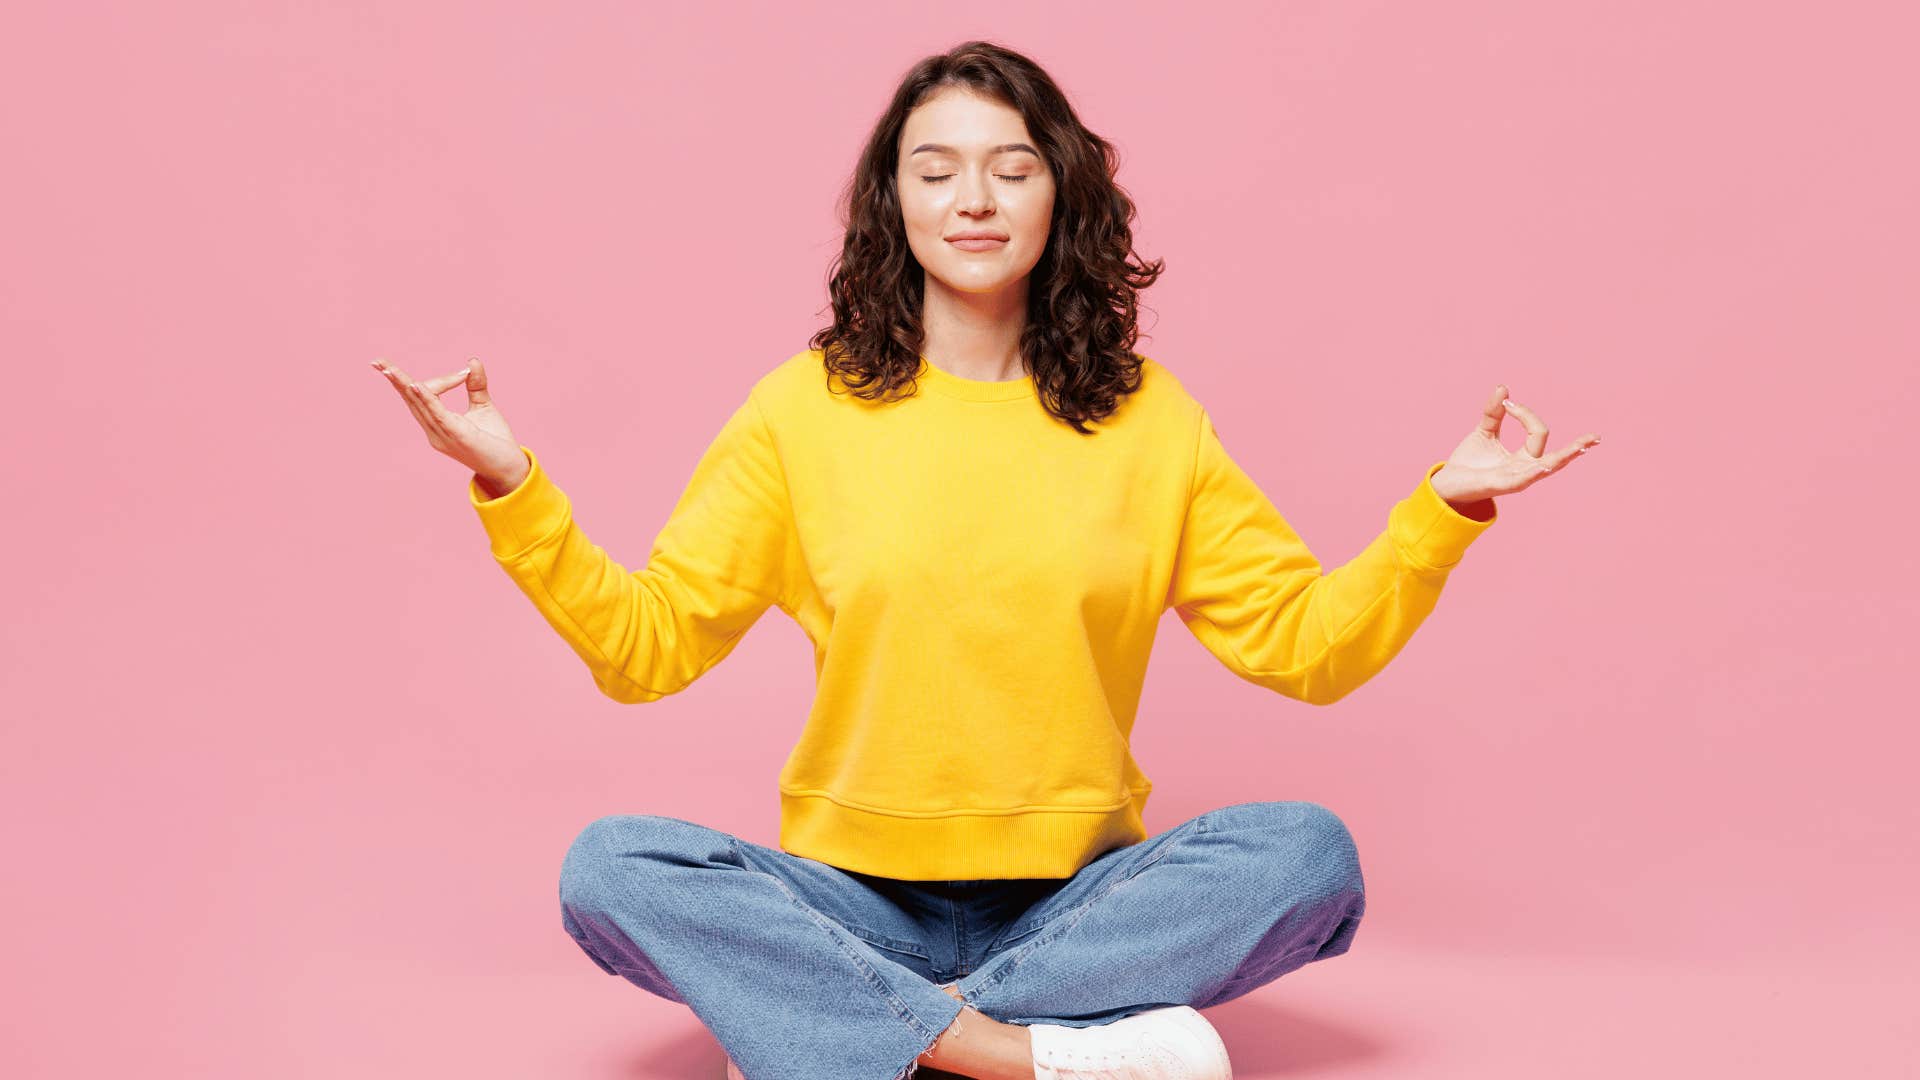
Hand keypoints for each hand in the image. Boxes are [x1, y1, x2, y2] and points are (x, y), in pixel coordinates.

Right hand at [370, 356, 527, 495]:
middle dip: (395, 380)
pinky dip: (426, 398)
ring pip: (420, 405)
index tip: (464, 373)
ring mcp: (442, 435)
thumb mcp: (483, 407)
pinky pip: (437, 414)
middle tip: (378, 361)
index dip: (443, 380)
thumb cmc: (495, 442)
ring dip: (404, 386)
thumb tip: (471, 360)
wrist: (510, 469)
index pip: (427, 395)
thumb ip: (475, 385)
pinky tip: (415, 385)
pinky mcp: (456, 436)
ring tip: (389, 370)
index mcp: (438, 424)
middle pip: (411, 400)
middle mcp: (434, 431)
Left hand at [1429, 384, 1599, 508]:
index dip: (1525, 414)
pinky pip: (1522, 479)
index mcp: (1523, 457)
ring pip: (1546, 467)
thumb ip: (1494, 412)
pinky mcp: (1501, 486)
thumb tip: (1503, 388)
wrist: (1447, 483)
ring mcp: (1516, 479)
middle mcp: (1525, 470)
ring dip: (1564, 458)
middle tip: (1595, 437)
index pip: (1538, 432)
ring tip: (1582, 448)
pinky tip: (1546, 466)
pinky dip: (1534, 472)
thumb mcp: (1484, 431)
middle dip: (1576, 448)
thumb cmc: (1468, 462)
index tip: (1507, 404)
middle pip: (1555, 456)